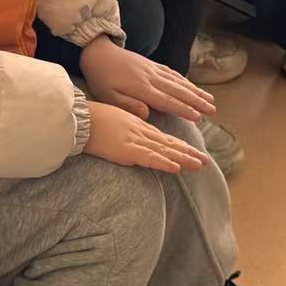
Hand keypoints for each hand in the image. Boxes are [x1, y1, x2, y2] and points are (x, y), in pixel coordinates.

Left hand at [79, 36, 214, 122]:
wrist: (98, 52)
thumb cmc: (101, 78)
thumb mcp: (108, 95)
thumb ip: (128, 105)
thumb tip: (147, 114)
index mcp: (141, 88)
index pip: (167, 101)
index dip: (184, 109)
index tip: (199, 117)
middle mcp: (152, 77)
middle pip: (179, 91)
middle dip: (197, 101)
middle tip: (213, 111)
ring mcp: (153, 69)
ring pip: (179, 81)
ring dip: (196, 91)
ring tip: (210, 100)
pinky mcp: (151, 64)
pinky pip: (172, 73)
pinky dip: (185, 80)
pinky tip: (192, 86)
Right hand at [84, 101, 209, 172]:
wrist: (79, 117)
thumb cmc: (92, 118)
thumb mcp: (114, 117)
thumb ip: (128, 125)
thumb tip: (138, 131)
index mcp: (137, 125)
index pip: (163, 137)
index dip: (179, 145)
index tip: (192, 151)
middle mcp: (140, 132)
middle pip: (169, 144)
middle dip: (188, 153)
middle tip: (206, 161)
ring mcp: (135, 141)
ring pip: (165, 151)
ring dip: (184, 158)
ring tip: (200, 165)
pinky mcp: (127, 150)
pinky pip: (149, 158)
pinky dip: (164, 162)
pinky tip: (176, 168)